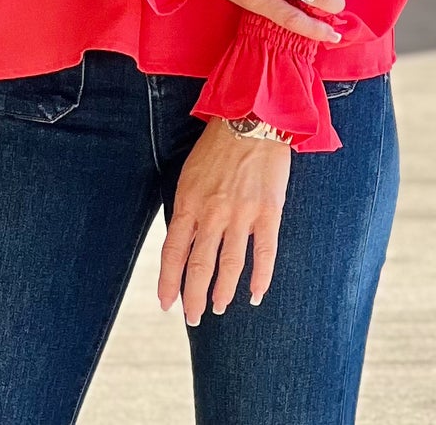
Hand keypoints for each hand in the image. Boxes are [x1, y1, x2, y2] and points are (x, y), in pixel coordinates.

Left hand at [158, 117, 290, 321]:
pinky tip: (256, 294)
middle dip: (194, 296)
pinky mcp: (268, 212)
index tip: (167, 304)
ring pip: (230, 265)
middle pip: (199, 265)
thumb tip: (184, 240)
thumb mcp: (190, 173)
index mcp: (189, 201)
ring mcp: (242, 214)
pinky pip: (265, 253)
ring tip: (219, 308)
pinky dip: (261, 278)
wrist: (252, 118)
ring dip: (223, 292)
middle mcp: (213, 212)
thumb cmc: (218, 145)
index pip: (173, 252)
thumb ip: (188, 207)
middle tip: (193, 318)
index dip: (169, 282)